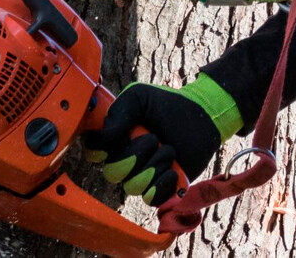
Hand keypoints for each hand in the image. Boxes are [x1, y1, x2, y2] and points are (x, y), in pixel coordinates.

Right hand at [80, 75, 243, 203]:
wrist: (202, 117)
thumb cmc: (167, 105)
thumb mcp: (138, 97)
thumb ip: (118, 112)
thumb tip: (103, 137)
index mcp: (115, 139)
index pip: (94, 153)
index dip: (101, 149)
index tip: (118, 138)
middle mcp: (125, 160)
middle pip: (112, 174)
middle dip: (134, 156)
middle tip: (153, 138)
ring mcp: (142, 176)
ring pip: (132, 186)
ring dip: (153, 167)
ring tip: (169, 150)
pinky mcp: (161, 188)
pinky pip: (151, 198)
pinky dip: (162, 184)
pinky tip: (173, 169)